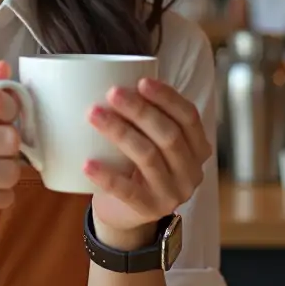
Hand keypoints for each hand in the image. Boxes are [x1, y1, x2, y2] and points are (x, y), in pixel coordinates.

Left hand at [85, 78, 211, 244]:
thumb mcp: (150, 139)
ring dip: (120, 132)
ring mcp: (173, 193)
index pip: (189, 117)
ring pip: (148, 157)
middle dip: (140, 110)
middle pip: (168, 135)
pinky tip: (87, 163)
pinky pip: (127, 191)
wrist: (127, 213)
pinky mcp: (149, 210)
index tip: (141, 81)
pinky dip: (106, 176)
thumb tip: (113, 71)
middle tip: (112, 92)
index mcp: (197, 148)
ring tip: (93, 114)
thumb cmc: (135, 164)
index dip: (167, 97)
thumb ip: (145, 114)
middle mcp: (191, 171)